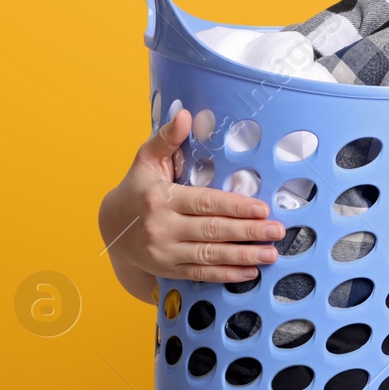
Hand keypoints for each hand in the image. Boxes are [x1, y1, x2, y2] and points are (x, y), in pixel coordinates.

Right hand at [98, 107, 285, 302]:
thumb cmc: (137, 188)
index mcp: (160, 198)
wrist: (111, 227)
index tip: (263, 208)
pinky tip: (250, 273)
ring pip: (209, 256)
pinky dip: (226, 275)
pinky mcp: (167, 270)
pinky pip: (201, 273)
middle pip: (212, 231)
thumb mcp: (147, 160)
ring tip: (271, 254)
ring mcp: (164, 252)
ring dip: (243, 256)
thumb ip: (167, 138)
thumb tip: (185, 114)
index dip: (235, 206)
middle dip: (248, 232)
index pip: (205, 203)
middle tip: (277, 231)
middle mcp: (161, 228)